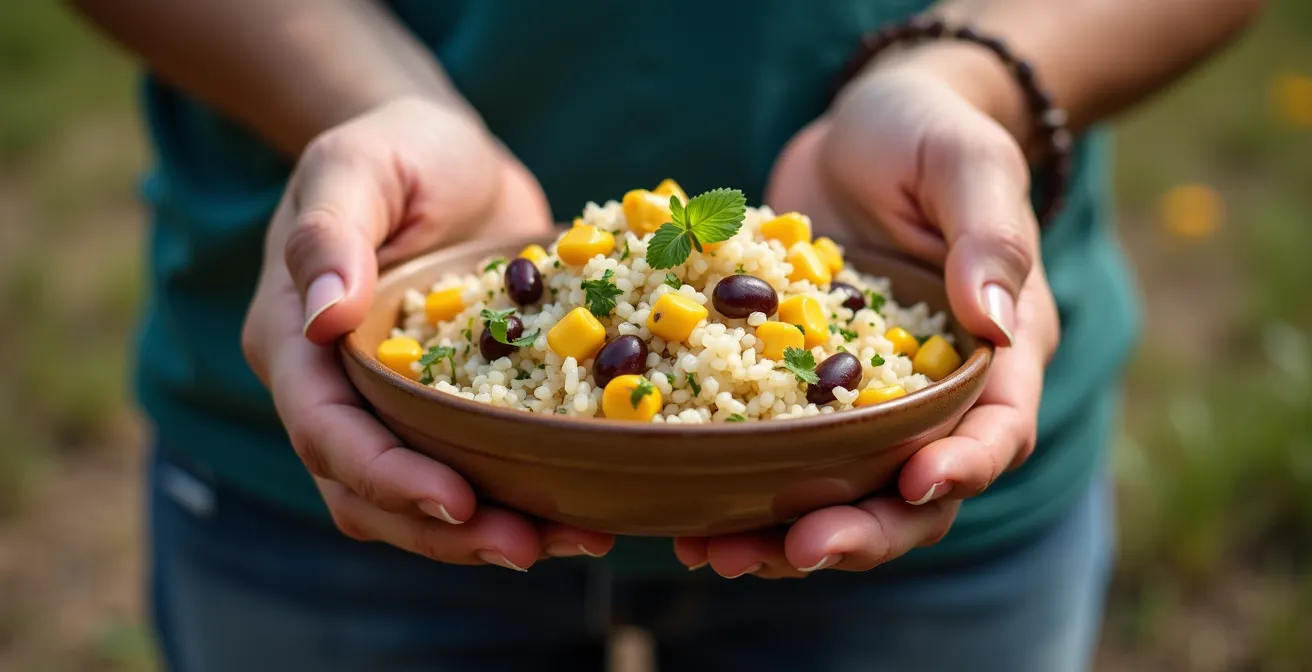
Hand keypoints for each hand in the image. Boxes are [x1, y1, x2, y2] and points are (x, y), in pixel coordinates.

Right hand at [241, 97, 613, 569]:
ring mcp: (393, 409)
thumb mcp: (359, 166)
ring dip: (485, 536)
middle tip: (528, 547)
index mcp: (296, 342)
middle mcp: (336, 391)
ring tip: (570, 542)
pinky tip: (581, 514)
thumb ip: (331, 232)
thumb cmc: (398, 149)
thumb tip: (321, 316)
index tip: (458, 501)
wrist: (450, 158)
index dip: (388, 476)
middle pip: (369, 492)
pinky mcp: (450, 411)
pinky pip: (474, 471)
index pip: (327, 432)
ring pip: (418, 504)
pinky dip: (518, 500)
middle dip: (443, 531)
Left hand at [673, 54, 1059, 577]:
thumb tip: (994, 319)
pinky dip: (738, 491)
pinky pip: (775, 454)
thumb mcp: (965, 164)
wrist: (859, 127)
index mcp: (996, 351)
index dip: (962, 467)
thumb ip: (987, 235)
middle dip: (861, 529)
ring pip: (838, 491)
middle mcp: (932, 395)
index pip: (996, 429)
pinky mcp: (797, 390)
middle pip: (913, 490)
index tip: (912, 483)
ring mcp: (862, 401)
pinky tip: (687, 518)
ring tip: (720, 555)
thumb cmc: (927, 132)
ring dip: (785, 533)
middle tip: (798, 548)